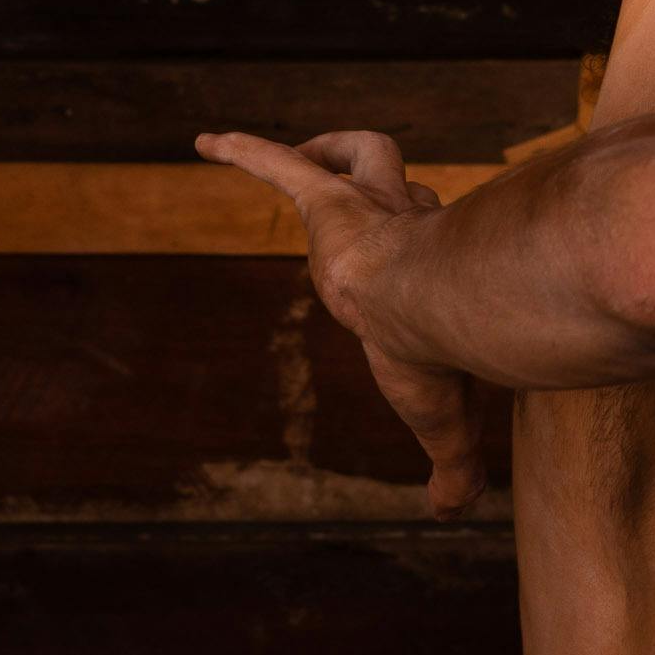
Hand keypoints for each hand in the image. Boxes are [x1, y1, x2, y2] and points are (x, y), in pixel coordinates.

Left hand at [195, 128, 487, 519]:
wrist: (426, 311)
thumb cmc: (435, 361)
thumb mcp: (441, 422)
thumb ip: (449, 464)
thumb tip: (450, 511)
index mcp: (425, 274)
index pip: (425, 240)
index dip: (424, 239)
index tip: (419, 261)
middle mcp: (402, 230)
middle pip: (400, 195)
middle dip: (394, 198)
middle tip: (391, 209)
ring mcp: (366, 209)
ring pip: (364, 158)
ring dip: (334, 152)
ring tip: (306, 154)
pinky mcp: (329, 200)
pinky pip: (283, 163)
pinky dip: (244, 152)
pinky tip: (204, 143)